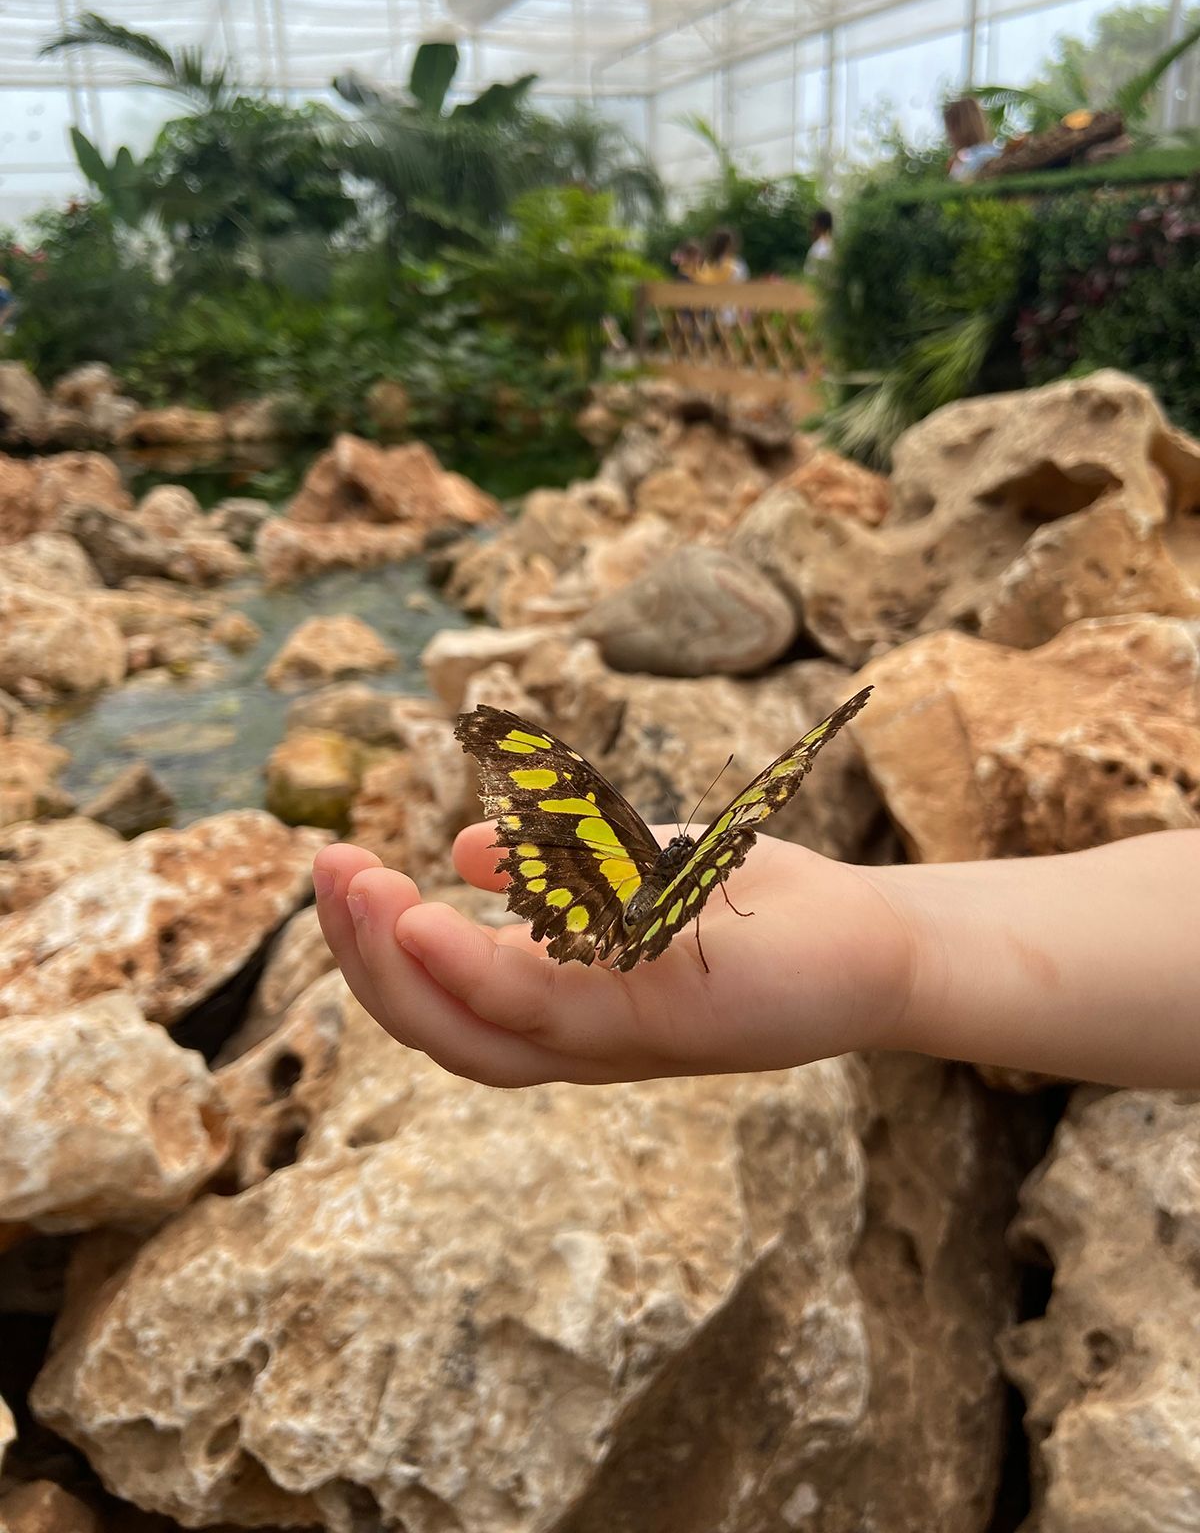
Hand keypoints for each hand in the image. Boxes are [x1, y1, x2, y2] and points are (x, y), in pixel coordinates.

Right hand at [312, 826, 914, 1086]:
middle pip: (442, 1032)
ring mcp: (623, 1041)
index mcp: (564, 1013)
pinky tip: (434, 915)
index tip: (337, 871)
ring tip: (360, 889)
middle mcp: (581, 1043)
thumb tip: (461, 851)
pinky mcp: (670, 1020)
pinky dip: (484, 969)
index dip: (376, 951)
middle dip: (367, 962)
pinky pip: (557, 1008)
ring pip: (481, 1036)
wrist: (876, 947)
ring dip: (405, 966)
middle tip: (328, 872)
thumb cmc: (754, 915)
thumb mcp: (634, 879)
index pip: (444, 1004)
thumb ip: (552, 872)